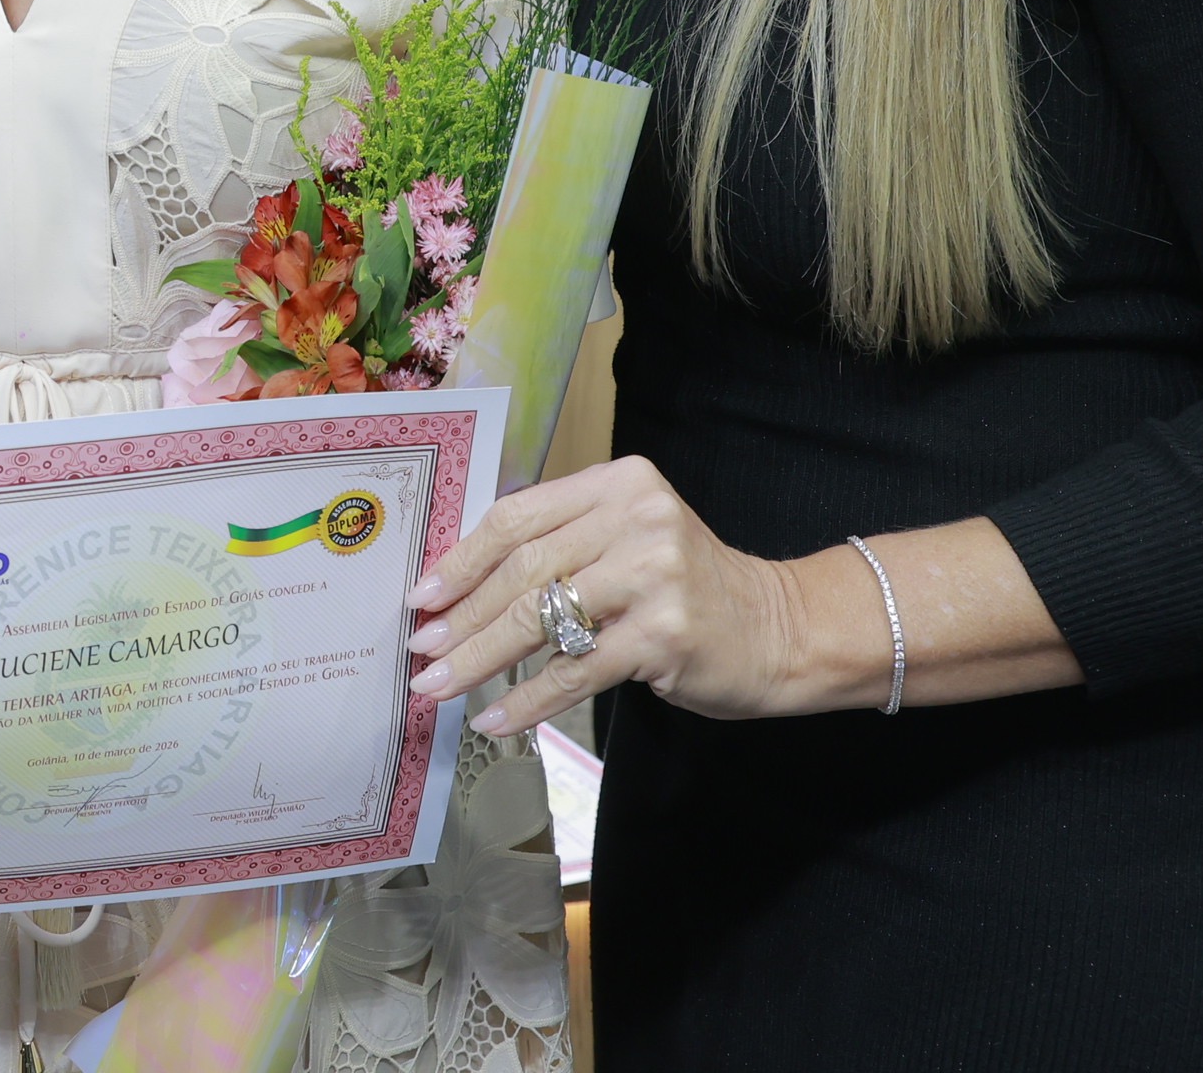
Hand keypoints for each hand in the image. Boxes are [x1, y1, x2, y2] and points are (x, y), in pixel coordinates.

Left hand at [407, 455, 824, 733]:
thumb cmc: (688, 589)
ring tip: (440, 686)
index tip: (422, 594)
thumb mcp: (628, 540)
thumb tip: (461, 585)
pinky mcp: (665, 635)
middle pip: (524, 569)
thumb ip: (563, 544)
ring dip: (481, 659)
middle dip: (463, 615)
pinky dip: (529, 700)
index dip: (463, 557)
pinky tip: (496, 718)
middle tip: (421, 649)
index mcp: (618, 483)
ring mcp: (654, 576)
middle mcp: (638, 519)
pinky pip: (576, 671)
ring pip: (542, 619)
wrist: (781, 629)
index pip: (520, 516)